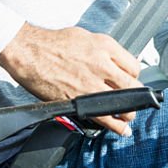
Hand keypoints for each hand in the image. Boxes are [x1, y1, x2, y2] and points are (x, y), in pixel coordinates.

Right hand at [0, 22, 141, 135]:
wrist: (30, 52)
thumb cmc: (55, 43)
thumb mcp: (88, 37)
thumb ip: (105, 51)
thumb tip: (117, 62)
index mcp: (106, 47)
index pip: (134, 66)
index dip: (135, 77)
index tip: (132, 81)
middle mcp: (102, 66)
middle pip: (132, 86)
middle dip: (137, 96)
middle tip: (135, 101)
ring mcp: (90, 85)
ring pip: (121, 104)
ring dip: (128, 113)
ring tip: (128, 117)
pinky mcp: (77, 101)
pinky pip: (101, 116)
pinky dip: (114, 125)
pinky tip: (121, 130)